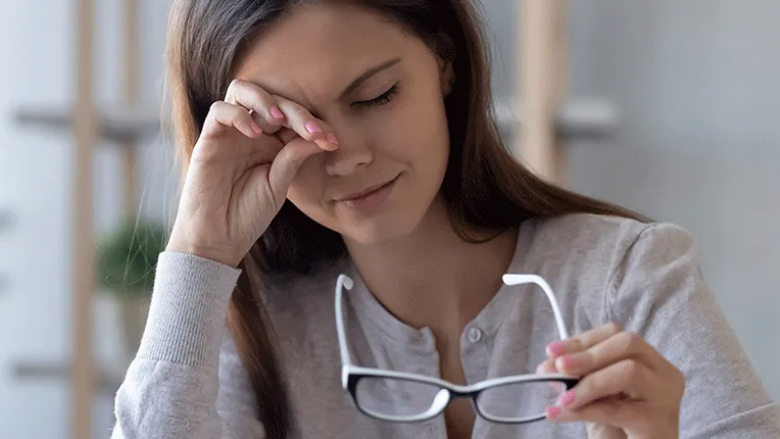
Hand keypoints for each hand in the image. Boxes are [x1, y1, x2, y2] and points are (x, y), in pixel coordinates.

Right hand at [167, 79, 339, 266]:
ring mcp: (229, 133)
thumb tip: (317, 136)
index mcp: (272, 142)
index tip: (332, 141)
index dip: (313, 124)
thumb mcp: (279, 184)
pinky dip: (239, 115)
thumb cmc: (248, 214)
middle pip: (273, 101)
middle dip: (297, 113)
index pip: (293, 118)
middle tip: (314, 132)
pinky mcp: (209, 139)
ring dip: (266, 101)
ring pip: (242, 91)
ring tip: (281, 121)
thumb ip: (293, 157)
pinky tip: (256, 134)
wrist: (218, 239)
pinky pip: (220, 111)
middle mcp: (251, 132)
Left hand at [536, 323, 684, 438]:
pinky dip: (582, 410)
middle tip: (558, 367)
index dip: (583, 340)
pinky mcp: (658, 423)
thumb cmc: (617, 427)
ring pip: (629, 371)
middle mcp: (663, 374)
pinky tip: (558, 413)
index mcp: (649, 361)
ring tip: (563, 398)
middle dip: (588, 354)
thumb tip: (547, 366)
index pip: (617, 335)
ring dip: (589, 382)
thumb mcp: (593, 395)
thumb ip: (575, 377)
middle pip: (629, 344)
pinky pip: (616, 409)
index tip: (552, 351)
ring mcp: (665, 397)